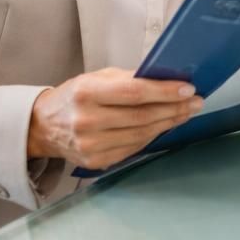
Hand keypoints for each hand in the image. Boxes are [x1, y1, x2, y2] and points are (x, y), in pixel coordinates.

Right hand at [27, 67, 201, 169]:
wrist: (43, 126)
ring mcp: (90, 145)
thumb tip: (167, 79)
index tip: (188, 88)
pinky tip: (165, 126)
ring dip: (169, 123)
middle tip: (196, 101)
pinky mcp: (95, 161)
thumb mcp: (97, 77)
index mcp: (86, 93)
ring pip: (142, 135)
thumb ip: (129, 78)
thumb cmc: (76, 95)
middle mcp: (86, 121)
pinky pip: (133, 148)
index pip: (134, 93)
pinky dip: (153, 136)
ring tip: (186, 112)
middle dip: (174, 108)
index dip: (164, 92)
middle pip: (142, 117)